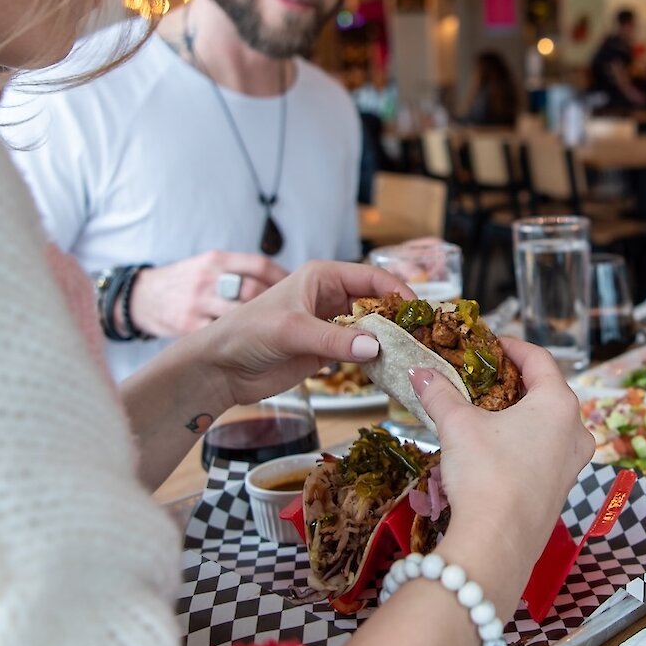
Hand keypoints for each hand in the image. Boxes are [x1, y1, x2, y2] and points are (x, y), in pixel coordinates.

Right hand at [130, 251, 288, 336]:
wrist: (141, 299)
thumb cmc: (185, 284)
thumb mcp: (211, 267)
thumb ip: (242, 274)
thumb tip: (286, 285)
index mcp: (217, 260)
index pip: (260, 266)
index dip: (284, 281)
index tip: (299, 294)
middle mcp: (208, 278)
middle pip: (253, 290)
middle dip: (278, 306)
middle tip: (295, 319)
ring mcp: (197, 303)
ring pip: (238, 314)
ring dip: (260, 327)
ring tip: (277, 335)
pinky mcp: (188, 327)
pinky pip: (220, 336)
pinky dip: (238, 343)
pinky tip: (250, 347)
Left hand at [206, 260, 413, 405]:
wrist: (221, 368)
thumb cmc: (248, 333)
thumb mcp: (291, 330)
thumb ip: (333, 340)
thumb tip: (375, 348)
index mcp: (322, 277)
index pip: (371, 276)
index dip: (397, 290)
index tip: (418, 311)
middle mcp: (330, 297)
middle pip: (376, 303)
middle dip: (398, 318)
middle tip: (423, 337)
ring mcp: (330, 325)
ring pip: (371, 329)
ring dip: (390, 341)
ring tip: (414, 355)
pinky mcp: (326, 351)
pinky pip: (359, 352)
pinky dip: (376, 360)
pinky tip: (391, 369)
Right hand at [410, 339, 594, 569]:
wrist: (496, 544)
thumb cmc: (486, 475)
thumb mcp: (457, 425)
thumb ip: (439, 392)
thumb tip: (419, 372)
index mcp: (558, 404)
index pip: (539, 359)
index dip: (512, 346)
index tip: (490, 344)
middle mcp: (575, 431)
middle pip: (547, 391)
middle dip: (514, 381)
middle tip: (484, 377)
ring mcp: (572, 465)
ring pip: (548, 424)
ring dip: (519, 413)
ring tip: (486, 411)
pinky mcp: (561, 491)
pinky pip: (546, 452)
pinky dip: (524, 441)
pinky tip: (495, 447)